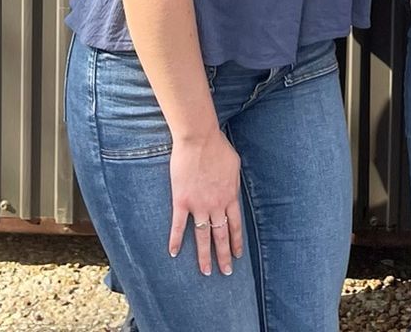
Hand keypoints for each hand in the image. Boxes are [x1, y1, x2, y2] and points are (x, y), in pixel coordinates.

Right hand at [169, 127, 244, 274]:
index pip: (235, 225)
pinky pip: (178, 225)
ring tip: (206, 272)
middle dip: (224, 256)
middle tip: (226, 272)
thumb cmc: (218, 147)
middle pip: (221, 236)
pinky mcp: (181, 201)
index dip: (236, 241)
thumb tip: (233, 190)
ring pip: (202, 236)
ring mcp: (198, 205)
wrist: (199, 139)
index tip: (237, 256)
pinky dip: (175, 240)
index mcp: (230, 196)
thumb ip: (234, 182)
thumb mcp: (235, 165)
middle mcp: (216, 205)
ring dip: (204, 256)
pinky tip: (173, 253)